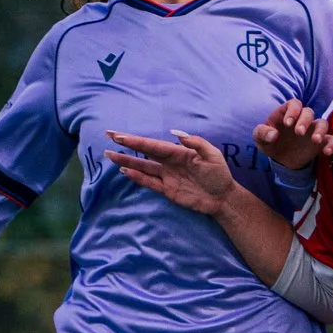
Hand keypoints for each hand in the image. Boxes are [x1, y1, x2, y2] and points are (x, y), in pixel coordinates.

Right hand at [106, 129, 239, 214]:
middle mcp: (169, 162)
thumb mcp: (213, 156)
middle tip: (108, 136)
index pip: (153, 145)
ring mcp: (167, 176)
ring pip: (143, 167)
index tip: (120, 135)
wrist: (223, 198)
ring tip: (110, 155)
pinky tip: (126, 171)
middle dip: (126, 145)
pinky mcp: (168, 190)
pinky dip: (138, 177)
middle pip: (144, 152)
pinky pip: (150, 182)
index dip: (136, 141)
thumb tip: (176, 133)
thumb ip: (196, 143)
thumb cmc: (220, 174)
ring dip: (127, 161)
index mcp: (178, 152)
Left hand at [253, 100, 332, 171]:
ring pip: (323, 123)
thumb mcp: (259, 138)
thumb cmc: (269, 141)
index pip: (294, 104)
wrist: (280, 157)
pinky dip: (332, 144)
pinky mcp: (322, 142)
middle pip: (309, 112)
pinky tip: (326, 152)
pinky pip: (332, 139)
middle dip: (305, 121)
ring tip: (315, 141)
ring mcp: (313, 130)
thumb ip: (262, 133)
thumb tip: (273, 135)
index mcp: (287, 113)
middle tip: (299, 133)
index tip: (288, 124)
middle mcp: (302, 119)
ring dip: (321, 130)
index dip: (293, 111)